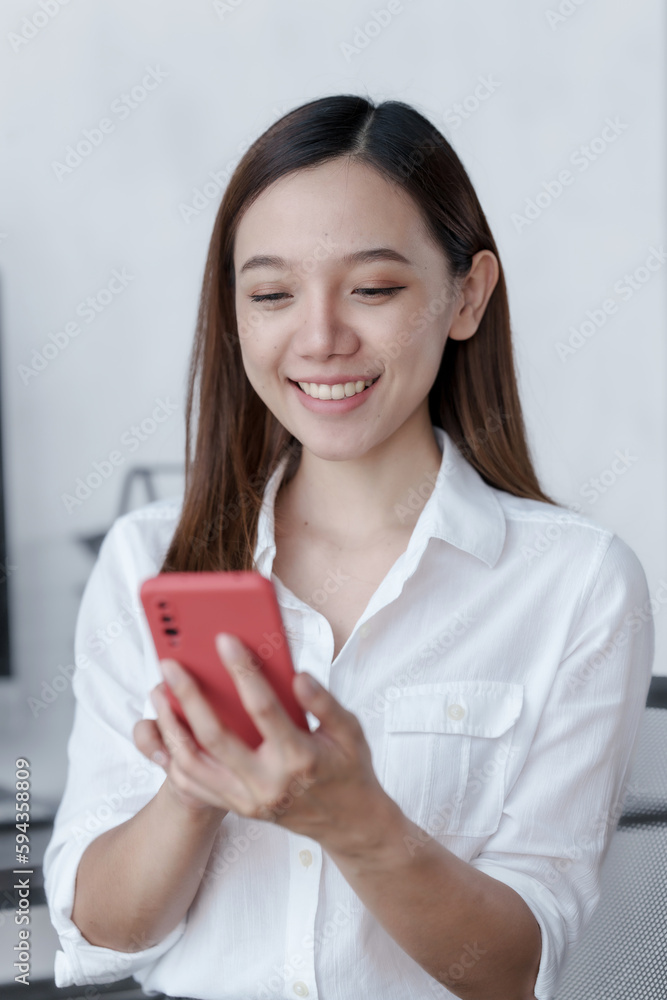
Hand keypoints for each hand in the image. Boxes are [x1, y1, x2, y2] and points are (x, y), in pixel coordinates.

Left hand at [136, 632, 389, 851]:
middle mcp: (268, 783)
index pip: (263, 708)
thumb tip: (298, 677)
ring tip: (159, 693)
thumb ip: (325, 703)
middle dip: (188, 696)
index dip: (242, 671)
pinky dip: (173, 756)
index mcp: (299, 757)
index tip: (224, 640)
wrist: (348, 824)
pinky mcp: (237, 809)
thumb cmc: (349, 769)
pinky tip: (166, 728)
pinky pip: (194, 785)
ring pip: (194, 764)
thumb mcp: (350, 731)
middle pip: (215, 736)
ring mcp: (248, 800)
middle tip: (169, 664)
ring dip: (171, 726)